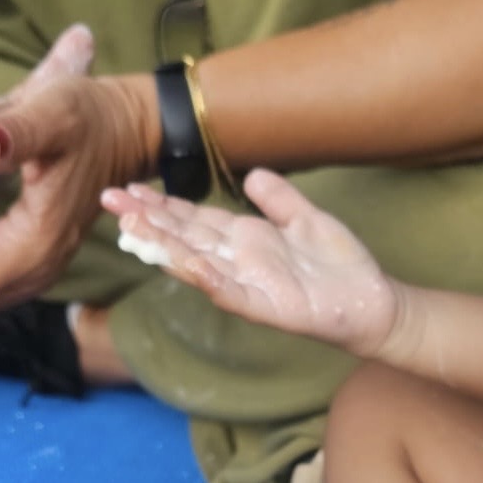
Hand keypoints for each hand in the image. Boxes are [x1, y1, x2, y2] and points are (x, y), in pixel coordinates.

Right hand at [100, 168, 401, 358]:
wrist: (372, 303)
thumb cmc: (339, 266)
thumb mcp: (306, 220)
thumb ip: (278, 199)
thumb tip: (250, 174)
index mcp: (245, 240)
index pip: (194, 218)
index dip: (161, 205)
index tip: (128, 189)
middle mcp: (239, 261)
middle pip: (184, 236)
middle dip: (147, 219)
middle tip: (110, 199)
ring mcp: (249, 285)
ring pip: (197, 262)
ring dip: (165, 245)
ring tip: (132, 226)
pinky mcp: (267, 308)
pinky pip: (231, 292)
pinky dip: (209, 277)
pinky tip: (187, 263)